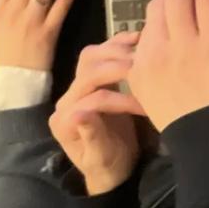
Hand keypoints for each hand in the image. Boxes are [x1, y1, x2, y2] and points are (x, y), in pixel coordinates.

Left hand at [49, 33, 145, 193]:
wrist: (109, 168)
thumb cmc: (106, 167)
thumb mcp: (100, 158)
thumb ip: (91, 137)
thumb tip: (81, 114)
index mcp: (64, 121)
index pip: (91, 99)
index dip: (120, 100)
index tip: (144, 106)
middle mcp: (66, 102)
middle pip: (88, 73)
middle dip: (118, 69)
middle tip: (144, 69)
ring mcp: (76, 89)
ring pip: (90, 58)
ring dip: (116, 51)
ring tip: (142, 51)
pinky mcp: (89, 81)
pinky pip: (98, 56)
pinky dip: (116, 45)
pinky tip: (136, 39)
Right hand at [129, 0, 208, 130]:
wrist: (208, 138)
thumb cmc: (185, 128)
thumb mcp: (153, 103)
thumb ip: (151, 76)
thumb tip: (160, 55)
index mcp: (139, 70)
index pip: (146, 27)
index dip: (158, 6)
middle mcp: (156, 51)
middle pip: (160, 8)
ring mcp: (184, 42)